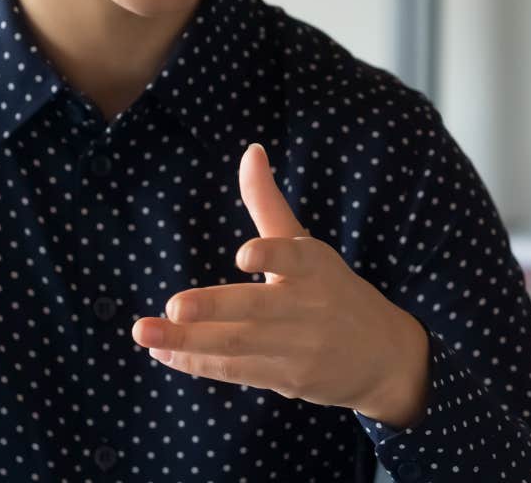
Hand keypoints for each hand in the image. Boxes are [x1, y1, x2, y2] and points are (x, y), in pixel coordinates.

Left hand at [131, 142, 429, 427]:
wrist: (385, 358)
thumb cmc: (332, 291)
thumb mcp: (308, 247)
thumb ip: (269, 203)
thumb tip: (250, 151)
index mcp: (313, 266)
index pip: (294, 256)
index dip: (271, 255)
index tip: (244, 254)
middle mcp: (307, 307)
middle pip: (256, 308)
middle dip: (213, 308)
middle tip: (173, 307)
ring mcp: (297, 348)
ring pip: (237, 346)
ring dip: (187, 342)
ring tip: (145, 333)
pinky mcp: (287, 379)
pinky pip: (237, 371)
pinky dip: (198, 364)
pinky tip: (163, 354)